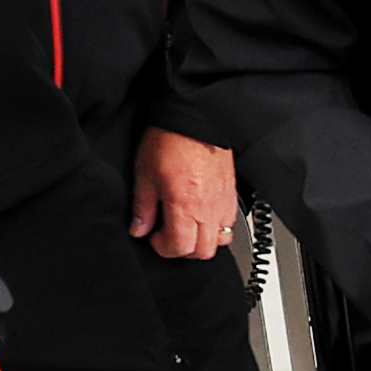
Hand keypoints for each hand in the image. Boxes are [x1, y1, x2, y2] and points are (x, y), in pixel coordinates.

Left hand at [130, 127, 238, 258]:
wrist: (195, 119)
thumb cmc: (170, 140)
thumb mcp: (145, 174)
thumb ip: (142, 207)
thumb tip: (139, 228)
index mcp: (185, 206)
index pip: (180, 248)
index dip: (163, 248)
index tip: (154, 236)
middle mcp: (208, 209)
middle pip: (203, 251)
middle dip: (183, 249)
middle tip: (169, 234)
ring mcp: (223, 202)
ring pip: (220, 240)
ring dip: (202, 240)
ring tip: (187, 227)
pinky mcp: (231, 193)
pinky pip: (229, 222)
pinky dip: (216, 227)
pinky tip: (202, 214)